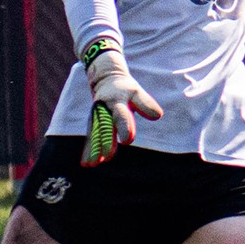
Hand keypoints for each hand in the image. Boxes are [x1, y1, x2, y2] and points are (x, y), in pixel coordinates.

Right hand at [82, 45, 161, 166]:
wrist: (104, 79)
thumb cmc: (124, 89)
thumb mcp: (135, 92)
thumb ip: (145, 104)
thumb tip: (157, 115)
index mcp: (116, 101)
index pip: (121, 115)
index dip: (124, 126)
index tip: (127, 140)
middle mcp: (104, 109)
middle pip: (105, 126)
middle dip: (106, 141)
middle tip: (108, 155)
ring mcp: (96, 117)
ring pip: (95, 133)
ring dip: (94, 149)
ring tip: (93, 164)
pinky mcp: (92, 123)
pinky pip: (90, 137)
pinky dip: (88, 150)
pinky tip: (87, 164)